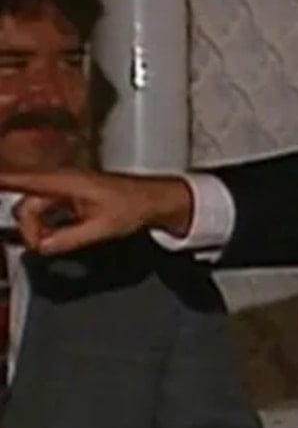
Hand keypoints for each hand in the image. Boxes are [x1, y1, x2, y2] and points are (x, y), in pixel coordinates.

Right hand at [0, 169, 191, 253]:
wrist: (152, 200)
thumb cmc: (132, 206)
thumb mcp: (103, 227)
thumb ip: (70, 238)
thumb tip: (43, 247)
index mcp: (64, 181)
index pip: (21, 180)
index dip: (1, 181)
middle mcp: (58, 182)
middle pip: (25, 205)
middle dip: (30, 228)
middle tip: (45, 247)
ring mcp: (61, 190)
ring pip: (34, 211)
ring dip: (39, 229)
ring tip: (57, 243)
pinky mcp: (66, 198)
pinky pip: (45, 212)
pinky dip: (48, 226)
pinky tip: (61, 236)